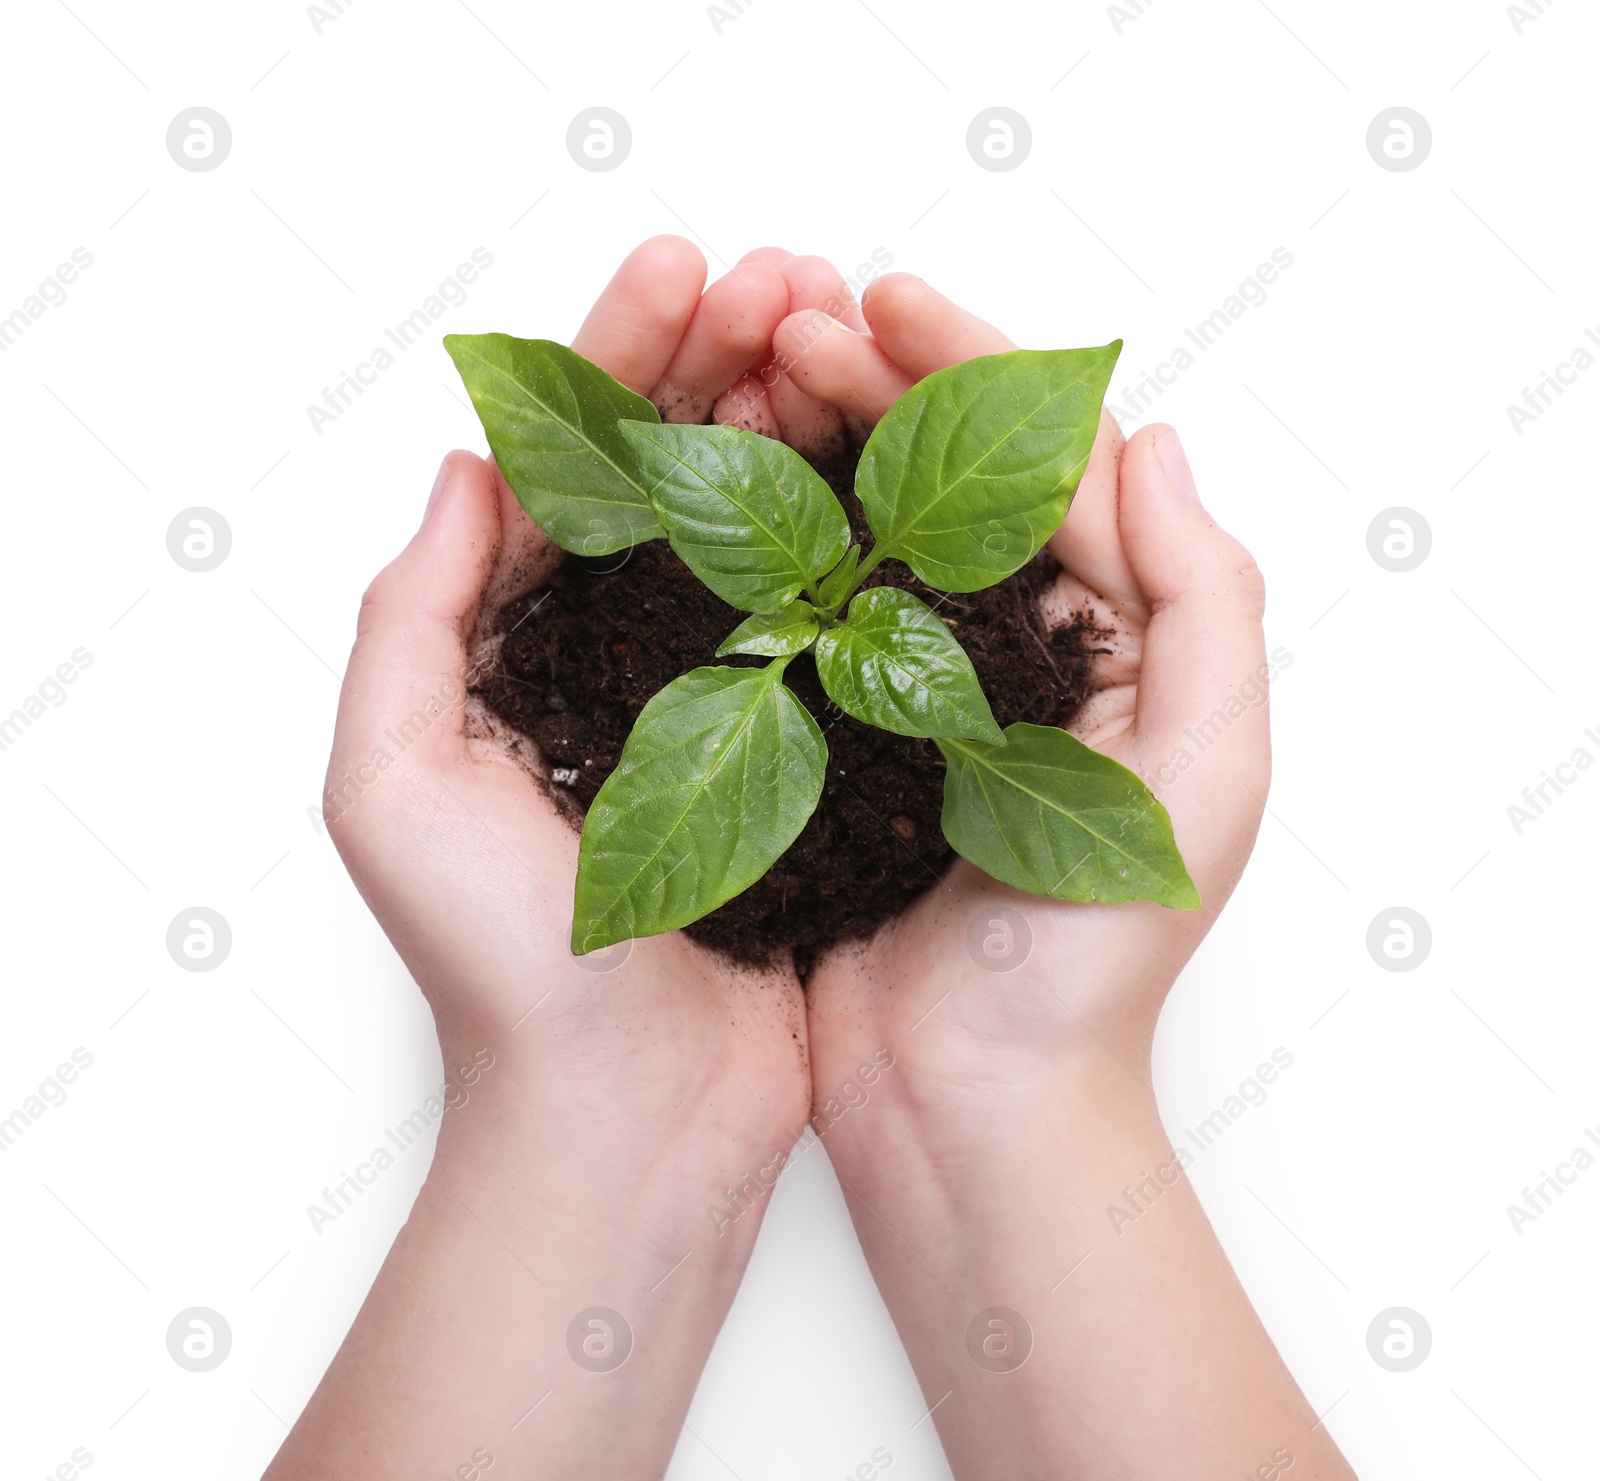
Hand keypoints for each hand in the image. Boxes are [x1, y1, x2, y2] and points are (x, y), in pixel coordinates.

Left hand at [268, 237, 844, 1477]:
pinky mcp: (807, 754)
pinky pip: (832, 619)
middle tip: (789, 273)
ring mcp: (724, 701)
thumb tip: (467, 467)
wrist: (630, 1115)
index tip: (683, 269)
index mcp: (517, 649)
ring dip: (796, 422)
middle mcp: (622, 660)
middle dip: (721, 360)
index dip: (620, 356)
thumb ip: (411, 617)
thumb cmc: (502, 969)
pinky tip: (891, 463)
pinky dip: (857, 535)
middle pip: (673, 473)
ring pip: (761, 526)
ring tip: (842, 332)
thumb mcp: (394, 783)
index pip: (567, 466)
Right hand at [774, 273, 1350, 1478]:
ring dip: (810, 434)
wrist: (968, 1108)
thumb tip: (1162, 440)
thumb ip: (1210, 604)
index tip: (885, 299)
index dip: (970, 365)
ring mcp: (912, 688)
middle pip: (944, 472)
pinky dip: (759, 536)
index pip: (1047, 461)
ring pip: (863, 522)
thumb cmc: (1088, 969)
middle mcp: (1011, 649)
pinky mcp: (829, 738)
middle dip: (875, 377)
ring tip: (742, 364)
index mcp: (1114, 640)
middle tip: (788, 313)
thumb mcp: (1202, 783)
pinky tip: (709, 482)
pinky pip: (797, 609)